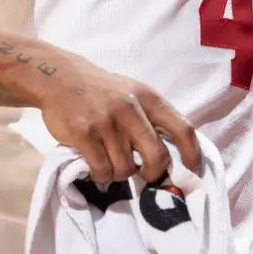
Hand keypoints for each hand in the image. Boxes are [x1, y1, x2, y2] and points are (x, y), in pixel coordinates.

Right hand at [35, 53, 202, 185]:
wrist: (60, 78)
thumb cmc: (103, 91)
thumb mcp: (133, 94)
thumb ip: (152, 119)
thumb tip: (173, 157)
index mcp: (149, 98)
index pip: (183, 129)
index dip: (192, 155)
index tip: (190, 172)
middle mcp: (131, 108)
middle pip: (157, 156)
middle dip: (153, 173)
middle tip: (144, 175)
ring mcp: (107, 122)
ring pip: (126, 169)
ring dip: (120, 174)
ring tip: (111, 162)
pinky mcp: (84, 134)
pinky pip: (102, 170)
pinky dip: (101, 175)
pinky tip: (97, 166)